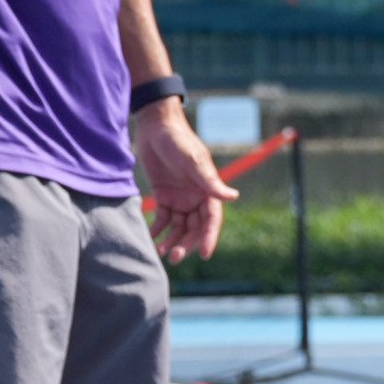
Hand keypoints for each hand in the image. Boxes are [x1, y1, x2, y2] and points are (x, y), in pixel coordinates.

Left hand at [133, 97, 238, 264]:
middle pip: (194, 227)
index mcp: (208, 190)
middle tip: (175, 257)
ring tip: (161, 251)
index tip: (205, 255)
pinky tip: (150, 238)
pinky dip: (157, 229)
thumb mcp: (193, 161)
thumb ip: (210, 181)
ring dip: (172, 240)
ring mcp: (180, 198)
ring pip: (178, 226)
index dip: (210, 237)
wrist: (156, 126)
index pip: (212, 219)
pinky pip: (162, 218)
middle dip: (186, 243)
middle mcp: (196, 197)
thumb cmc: (178, 141)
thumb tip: (233, 197)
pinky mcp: (163, 196)